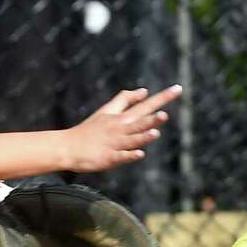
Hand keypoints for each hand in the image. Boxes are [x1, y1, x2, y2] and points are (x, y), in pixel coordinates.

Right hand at [61, 85, 181, 172]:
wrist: (67, 146)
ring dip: (143, 136)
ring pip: (131, 139)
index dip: (161, 98)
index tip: (178, 88)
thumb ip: (125, 100)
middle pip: (139, 121)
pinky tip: (139, 154)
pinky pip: (120, 157)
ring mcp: (113, 144)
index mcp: (120, 117)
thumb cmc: (89, 129)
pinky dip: (129, 155)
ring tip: (156, 132)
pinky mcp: (108, 158)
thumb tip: (144, 91)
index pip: (144, 105)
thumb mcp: (106, 111)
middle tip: (165, 114)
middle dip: (152, 118)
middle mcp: (119, 128)